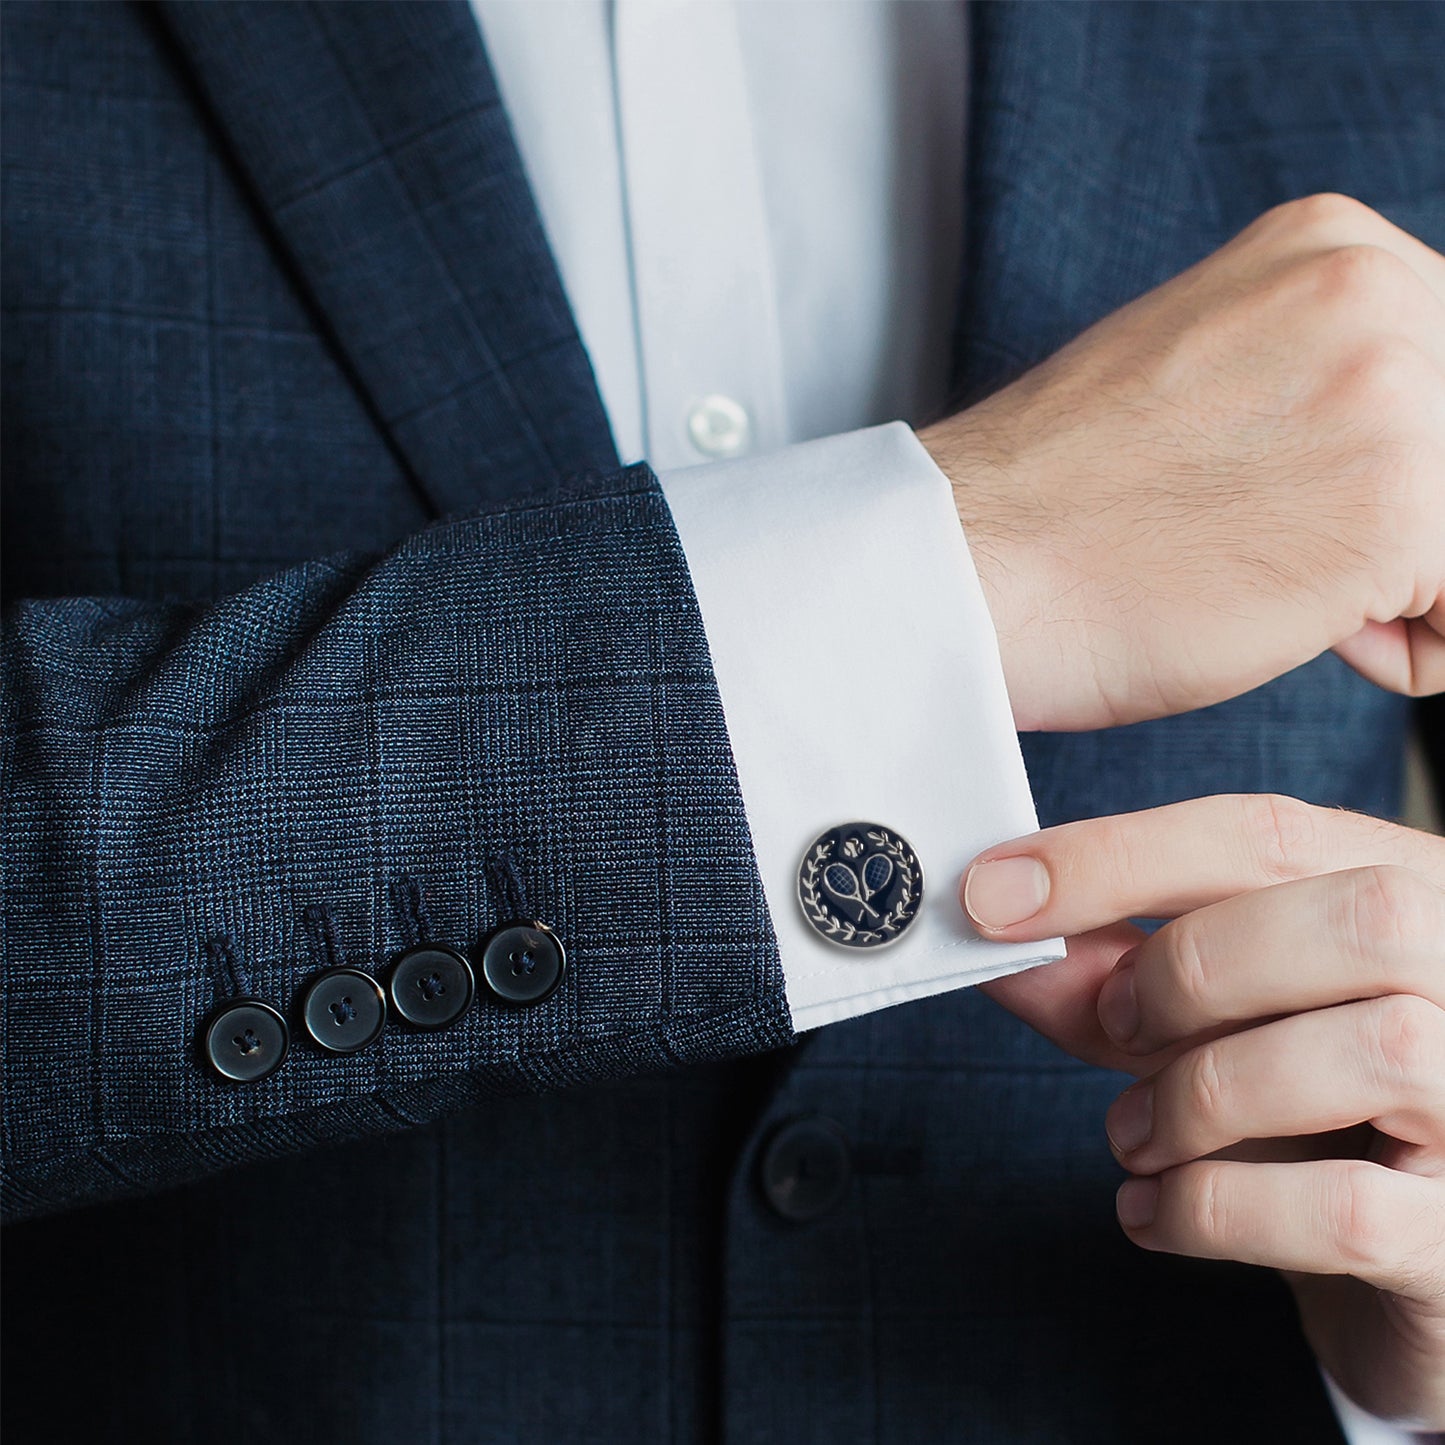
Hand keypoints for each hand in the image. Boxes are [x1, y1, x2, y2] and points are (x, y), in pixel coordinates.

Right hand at [920, 193, 1444, 731]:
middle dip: (1415, 522)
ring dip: (1409, 583)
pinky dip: (1408, 646)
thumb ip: (1324, 368)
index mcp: (1328, 245)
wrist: (968, 565)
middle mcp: (1377, 290)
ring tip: (1281, 583)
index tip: (1311, 497)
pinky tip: (1294, 625)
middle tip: (1286, 543)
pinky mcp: (1399, 504)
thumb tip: (1417, 443)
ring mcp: (1393, 390)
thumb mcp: (1208, 372)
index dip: (1402, 459)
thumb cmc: (1062, 506)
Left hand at [960, 795, 1444, 1428]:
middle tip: (1117, 1027)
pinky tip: (1155, 1214)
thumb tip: (995, 930)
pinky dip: (1213, 1208)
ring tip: (1135, 1137)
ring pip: (1374, 1051)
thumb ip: (1112, 978)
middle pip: (1358, 917)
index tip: (994, 893)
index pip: (1271, 833)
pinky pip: (1345, 1210)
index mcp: (1415, 897)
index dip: (1117, 855)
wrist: (1400, 1275)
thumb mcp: (1205, 1029)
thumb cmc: (1303, 1124)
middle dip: (1193, 968)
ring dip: (1201, 1093)